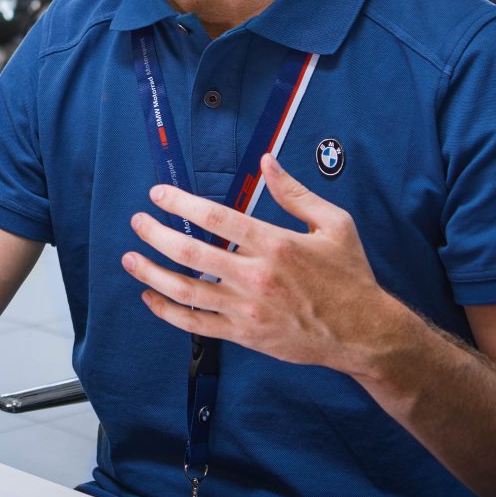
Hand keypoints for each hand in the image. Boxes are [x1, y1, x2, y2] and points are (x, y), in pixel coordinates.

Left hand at [124, 152, 402, 371]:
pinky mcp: (245, 335)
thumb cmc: (350, 276)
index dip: (180, 203)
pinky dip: (168, 311)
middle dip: (156, 234)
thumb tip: (267, 161)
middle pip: (190, 253)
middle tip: (137, 222)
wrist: (366, 334)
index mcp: (276, 245)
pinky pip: (196, 324)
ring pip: (185, 291)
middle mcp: (256, 277)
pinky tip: (150, 297)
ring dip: (151, 274)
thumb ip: (295, 193)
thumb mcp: (334, 225)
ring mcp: (248, 309)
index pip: (216, 218)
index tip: (158, 195)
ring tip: (130, 259)